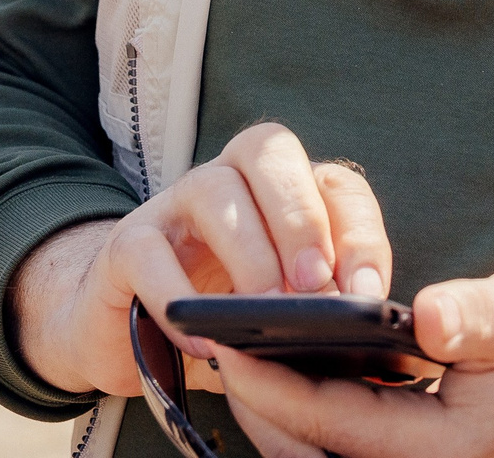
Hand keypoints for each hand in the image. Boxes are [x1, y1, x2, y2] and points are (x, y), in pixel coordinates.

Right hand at [7, 122, 391, 399]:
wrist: (128, 331)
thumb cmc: (224, 316)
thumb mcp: (282, 309)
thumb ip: (318, 303)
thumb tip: (361, 322)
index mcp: (283, 191)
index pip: (333, 182)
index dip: (359, 230)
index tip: (367, 294)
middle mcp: (231, 178)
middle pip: (270, 151)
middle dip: (300, 217)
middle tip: (315, 286)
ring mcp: (174, 203)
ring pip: (213, 188)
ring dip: (248, 251)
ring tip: (264, 311)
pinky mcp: (127, 242)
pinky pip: (148, 251)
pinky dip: (176, 295)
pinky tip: (204, 343)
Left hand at [215, 257, 493, 457]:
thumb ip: (475, 318)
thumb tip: (426, 318)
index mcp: (450, 447)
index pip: (335, 423)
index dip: (271, 386)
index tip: (222, 346)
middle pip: (316, 451)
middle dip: (259, 405)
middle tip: (209, 345)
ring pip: (331, 449)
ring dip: (281, 410)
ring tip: (236, 350)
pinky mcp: (428, 442)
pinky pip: (354, 436)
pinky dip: (316, 406)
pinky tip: (295, 358)